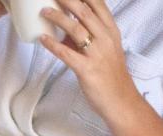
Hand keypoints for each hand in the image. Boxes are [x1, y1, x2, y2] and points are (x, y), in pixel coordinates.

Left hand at [39, 0, 138, 121]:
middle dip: (68, 0)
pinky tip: (42, 38)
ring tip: (44, 11)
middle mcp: (106, 39)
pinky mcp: (87, 69)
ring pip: (76, 29)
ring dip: (58, 18)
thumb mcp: (102, 50)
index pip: (99, 6)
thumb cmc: (109, 75)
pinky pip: (67, 54)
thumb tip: (63, 30)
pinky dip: (53, 44)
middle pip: (85, 13)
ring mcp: (97, 54)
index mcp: (111, 32)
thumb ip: (85, 39)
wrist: (120, 99)